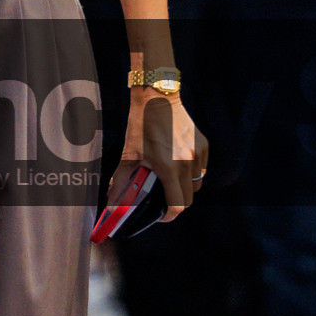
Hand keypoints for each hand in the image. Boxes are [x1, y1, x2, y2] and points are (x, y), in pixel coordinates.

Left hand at [116, 85, 207, 217]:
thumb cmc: (141, 126)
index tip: (161, 216)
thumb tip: (111, 204)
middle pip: (189, 198)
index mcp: (168, 168)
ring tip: (170, 179)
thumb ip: (120, 182)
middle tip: (164, 198)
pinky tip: (178, 164)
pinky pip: (201, 169)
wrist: (158, 99)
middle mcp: (187, 163)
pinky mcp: (204, 146)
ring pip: (197, 184)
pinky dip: (192, 173)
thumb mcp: (128, 155)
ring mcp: (198, 154)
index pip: (177, 205)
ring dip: (185, 187)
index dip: (170, 216)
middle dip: (177, 203)